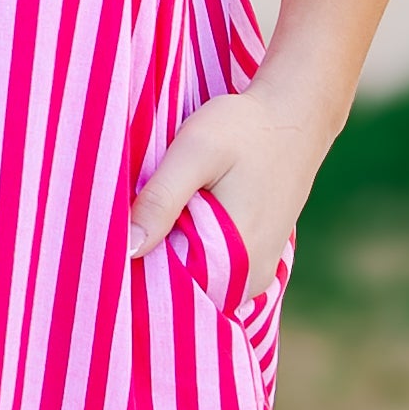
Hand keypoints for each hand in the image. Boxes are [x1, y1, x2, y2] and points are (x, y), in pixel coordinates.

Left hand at [128, 75, 338, 290]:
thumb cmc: (245, 129)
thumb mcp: (195, 153)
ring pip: (197, 282)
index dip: (136, 271)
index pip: (170, 293)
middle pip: (183, 291)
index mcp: (239, 261)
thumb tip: (127, 249)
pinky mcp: (254, 260)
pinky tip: (177, 222)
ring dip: (170, 258)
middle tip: (126, 229)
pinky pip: (212, 272)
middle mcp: (251, 281)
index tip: (112, 246)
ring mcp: (255, 274)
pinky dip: (190, 252)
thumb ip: (161, 199)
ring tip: (152, 221)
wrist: (296, 116)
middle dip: (151, 267)